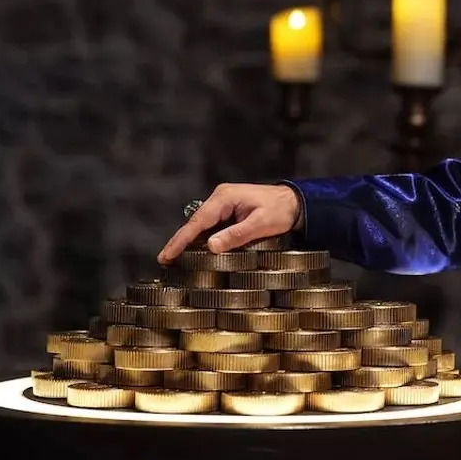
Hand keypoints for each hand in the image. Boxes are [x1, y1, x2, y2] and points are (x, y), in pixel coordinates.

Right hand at [157, 183, 301, 263]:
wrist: (295, 202)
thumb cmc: (281, 210)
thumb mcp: (261, 224)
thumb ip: (236, 234)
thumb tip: (211, 246)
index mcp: (225, 198)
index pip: (197, 222)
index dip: (180, 240)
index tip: (167, 255)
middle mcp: (220, 198)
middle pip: (195, 223)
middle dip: (179, 242)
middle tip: (165, 261)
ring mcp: (224, 205)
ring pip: (201, 226)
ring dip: (189, 242)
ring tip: (174, 260)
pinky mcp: (228, 212)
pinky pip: (211, 227)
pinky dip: (202, 239)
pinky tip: (196, 252)